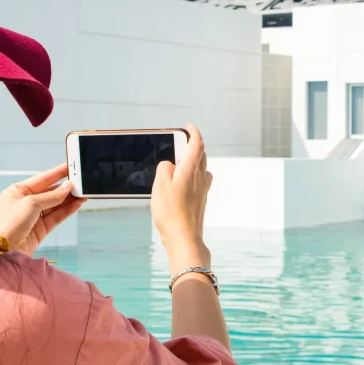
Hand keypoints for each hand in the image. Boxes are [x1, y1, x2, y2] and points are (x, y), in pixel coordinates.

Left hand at [0, 164, 84, 254]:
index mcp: (18, 191)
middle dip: (66, 188)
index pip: (42, 179)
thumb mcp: (31, 203)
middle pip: (50, 192)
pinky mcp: (40, 228)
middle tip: (81, 183)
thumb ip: (51, 196)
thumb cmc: (9, 224)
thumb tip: (68, 187)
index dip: (57, 173)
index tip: (70, 167)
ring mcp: (34, 216)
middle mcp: (26, 202)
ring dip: (69, 199)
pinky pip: (57, 216)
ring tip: (83, 193)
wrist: (4, 250)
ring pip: (55, 205)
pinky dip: (67, 210)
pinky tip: (77, 204)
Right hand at [152, 124, 212, 269]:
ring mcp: (203, 190)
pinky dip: (193, 175)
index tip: (188, 126)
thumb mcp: (160, 186)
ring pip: (202, 168)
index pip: (197, 144)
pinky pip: (199, 181)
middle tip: (182, 142)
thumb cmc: (171, 213)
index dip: (193, 132)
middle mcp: (200, 178)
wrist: (184, 238)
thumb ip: (165, 169)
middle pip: (201, 155)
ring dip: (194, 161)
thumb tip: (170, 164)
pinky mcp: (201, 201)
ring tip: (180, 162)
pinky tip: (184, 183)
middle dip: (193, 145)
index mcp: (190, 170)